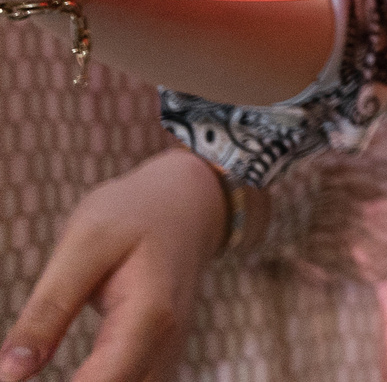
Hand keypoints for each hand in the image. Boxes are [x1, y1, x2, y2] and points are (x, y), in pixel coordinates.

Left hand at [1, 151, 244, 381]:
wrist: (188, 203)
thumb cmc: (134, 215)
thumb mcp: (83, 245)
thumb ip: (49, 309)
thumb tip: (8, 373)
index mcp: (148, 317)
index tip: (16, 377)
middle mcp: (165, 347)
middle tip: (19, 370)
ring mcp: (167, 356)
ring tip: (31, 369)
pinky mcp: (158, 359)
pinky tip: (77, 376)